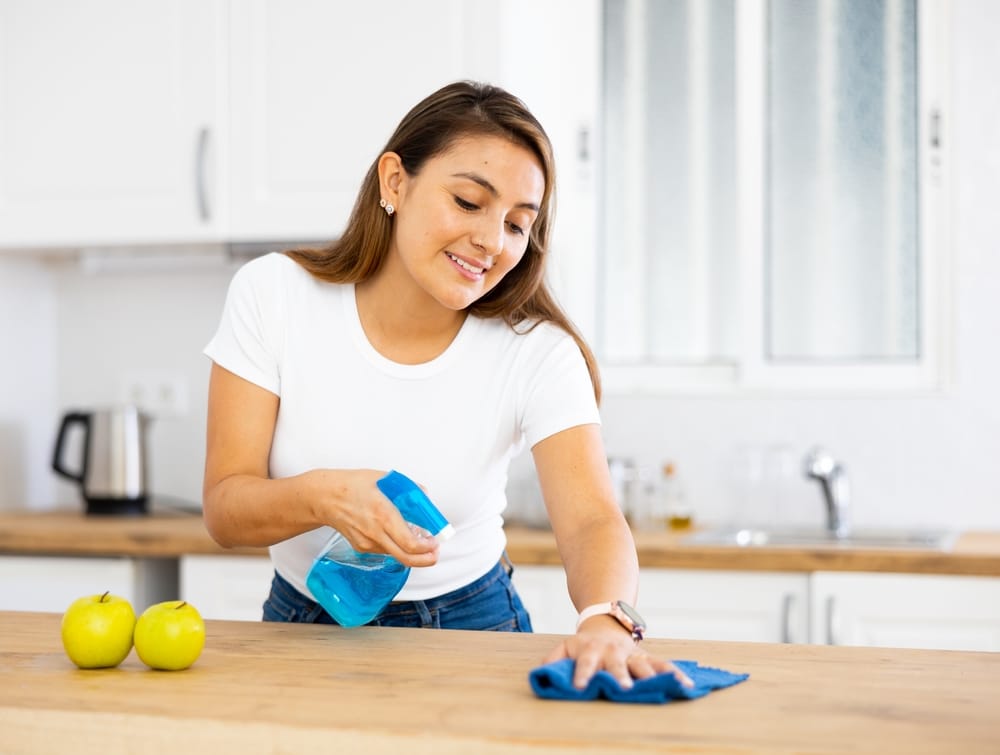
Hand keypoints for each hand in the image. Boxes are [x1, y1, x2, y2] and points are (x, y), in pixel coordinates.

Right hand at [311, 469, 439, 567]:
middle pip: (406, 558)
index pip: (410, 543)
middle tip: (434, 553)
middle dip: (425, 560)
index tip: (435, 542)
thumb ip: (407, 488)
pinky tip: (396, 534)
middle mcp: (375, 533)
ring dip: (410, 551)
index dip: (427, 547)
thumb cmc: (352, 485)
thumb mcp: (383, 479)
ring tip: (418, 538)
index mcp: (384, 514)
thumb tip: (424, 496)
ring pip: (395, 555)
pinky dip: (395, 546)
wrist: (324, 497)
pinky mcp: (361, 547)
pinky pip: (384, 550)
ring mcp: (367, 543)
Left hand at [543, 614, 693, 689]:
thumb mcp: (565, 646)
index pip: (584, 664)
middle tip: (625, 689)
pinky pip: (661, 665)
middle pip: (616, 665)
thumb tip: (542, 673)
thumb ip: (553, 659)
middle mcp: (612, 652)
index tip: (579, 687)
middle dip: (620, 676)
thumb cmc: (584, 643)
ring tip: (666, 687)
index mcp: (591, 650)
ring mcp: (631, 654)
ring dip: (652, 676)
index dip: (581, 675)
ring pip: (643, 665)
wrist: (606, 621)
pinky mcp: (645, 657)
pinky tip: (686, 685)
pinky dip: (674, 674)